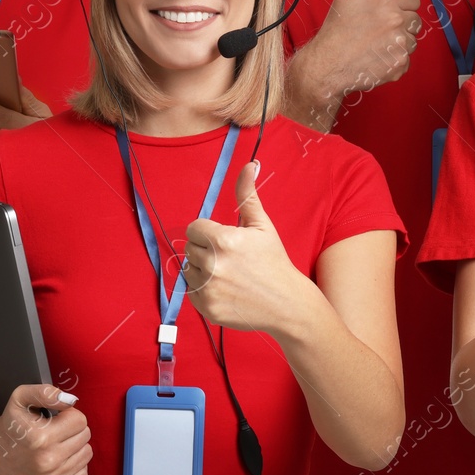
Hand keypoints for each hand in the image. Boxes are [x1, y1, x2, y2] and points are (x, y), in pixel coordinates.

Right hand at [0, 384, 90, 474]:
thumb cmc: (12, 423)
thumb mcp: (21, 397)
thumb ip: (45, 392)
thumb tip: (70, 400)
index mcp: (39, 437)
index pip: (80, 420)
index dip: (68, 415)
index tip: (54, 419)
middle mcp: (45, 462)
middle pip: (85, 436)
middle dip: (72, 431)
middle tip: (53, 432)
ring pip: (86, 454)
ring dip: (74, 447)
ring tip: (53, 446)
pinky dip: (73, 466)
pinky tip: (57, 461)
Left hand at [183, 162, 313, 333]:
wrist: (286, 303)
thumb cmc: (273, 260)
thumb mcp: (261, 225)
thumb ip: (247, 195)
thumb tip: (248, 165)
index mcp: (224, 240)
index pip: (194, 229)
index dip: (207, 232)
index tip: (224, 240)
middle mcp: (213, 265)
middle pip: (190, 249)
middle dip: (206, 250)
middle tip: (229, 258)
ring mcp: (208, 289)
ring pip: (188, 270)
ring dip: (202, 270)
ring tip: (227, 274)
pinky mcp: (206, 308)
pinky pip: (191, 292)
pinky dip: (203, 290)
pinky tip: (225, 289)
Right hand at [299, 0, 422, 99]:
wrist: (327, 65)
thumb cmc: (336, 29)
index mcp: (386, 0)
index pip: (413, 0)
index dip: (399, 7)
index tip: (384, 15)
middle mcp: (397, 20)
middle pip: (415, 21)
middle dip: (401, 25)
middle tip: (377, 32)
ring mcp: (400, 44)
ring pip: (412, 41)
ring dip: (399, 44)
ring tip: (376, 46)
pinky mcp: (400, 64)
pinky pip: (407, 60)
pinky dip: (395, 62)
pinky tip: (377, 59)